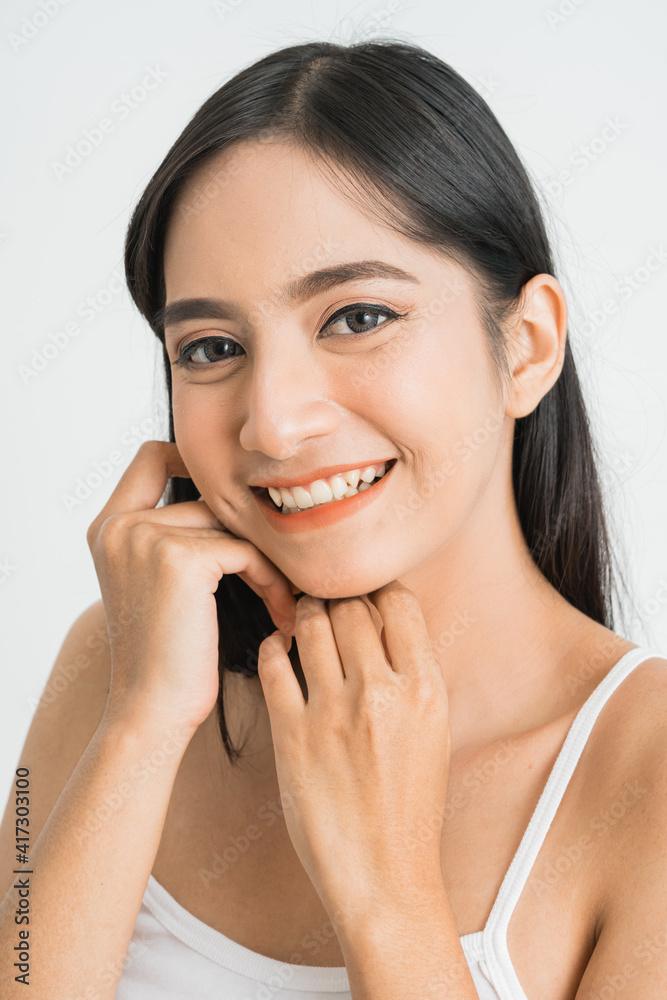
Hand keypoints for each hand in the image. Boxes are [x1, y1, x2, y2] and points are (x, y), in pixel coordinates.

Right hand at [86, 440, 297, 733]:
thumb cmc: (165, 657)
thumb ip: (176, 536)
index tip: (236, 497)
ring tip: (284, 601)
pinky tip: (279, 614)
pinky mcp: (181, 559)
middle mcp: (120, 526)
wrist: (151, 712)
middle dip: (249, 536)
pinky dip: (271, 581)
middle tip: (279, 578)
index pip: (151, 457)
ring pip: (233, 526)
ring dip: (268, 563)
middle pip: (208, 498)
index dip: (195, 462)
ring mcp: (147, 538)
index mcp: (108, 527)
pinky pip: (246, 551)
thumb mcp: (157, 584)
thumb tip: (234, 500)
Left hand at [256, 581, 450, 925]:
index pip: (398, 602)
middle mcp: (381, 694)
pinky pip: (272, 664)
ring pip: (310, 625)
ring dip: (303, 612)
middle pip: (350, 605)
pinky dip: (272, 646)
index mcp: (425, 690)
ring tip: (302, 617)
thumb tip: (384, 623)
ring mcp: (333, 714)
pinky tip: (277, 649)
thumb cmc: (411, 805)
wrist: (385, 876)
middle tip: (327, 599)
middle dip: (337, 596)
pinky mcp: (292, 736)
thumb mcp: (433, 730)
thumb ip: (412, 675)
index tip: (365, 593)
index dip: (378, 589)